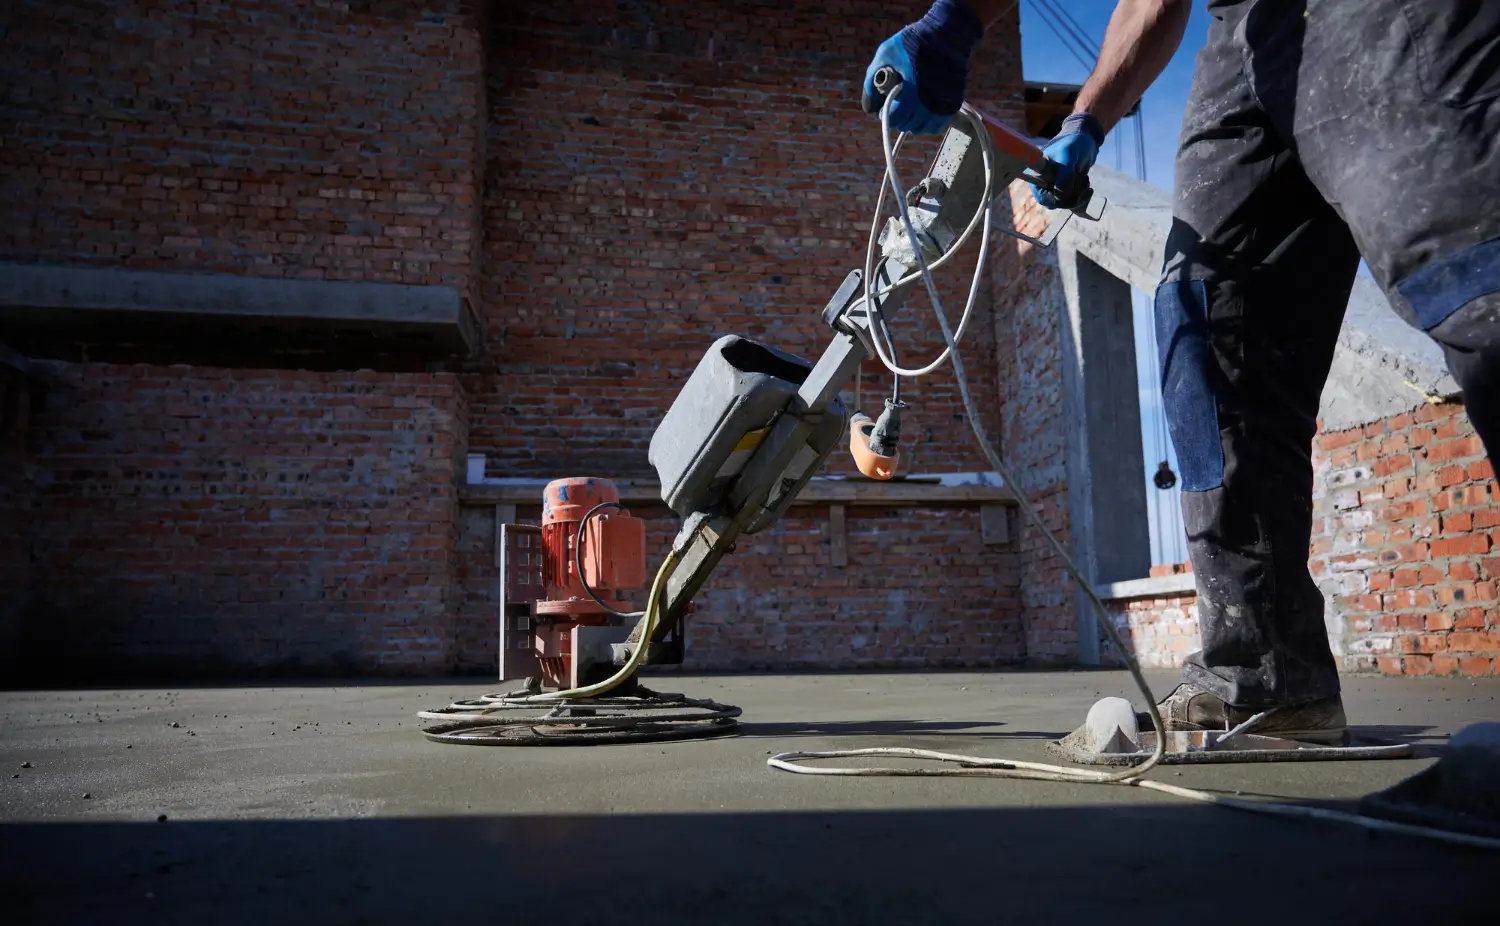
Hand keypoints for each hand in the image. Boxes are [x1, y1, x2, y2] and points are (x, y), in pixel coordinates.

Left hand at [861, 0, 982, 134]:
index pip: (894, 119)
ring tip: (909, 109)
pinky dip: (928, 123)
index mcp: (910, 92)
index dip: (884, 114)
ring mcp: (942, 105)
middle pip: (907, 126)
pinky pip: (937, 126)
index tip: (883, 108)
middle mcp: (928, 103)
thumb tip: (869, 107)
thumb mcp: (886, 54)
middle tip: (896, 105)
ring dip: (913, 122)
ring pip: (922, 129)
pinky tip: (922, 112)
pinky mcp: (952, 104)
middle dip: (898, 118)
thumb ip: (872, 79)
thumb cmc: (914, 41)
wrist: (948, 34)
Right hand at [1031, 112, 1103, 208]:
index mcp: (1037, 176)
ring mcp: (1056, 188)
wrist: (1086, 140)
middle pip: (1056, 203)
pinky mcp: (1067, 191)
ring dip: (1080, 195)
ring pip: (1067, 204)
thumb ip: (1064, 176)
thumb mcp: (1068, 157)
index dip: (1058, 199)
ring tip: (1084, 179)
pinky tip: (1087, 187)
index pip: (1044, 198)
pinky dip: (1083, 197)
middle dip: (1072, 196)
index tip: (1071, 190)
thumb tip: (1060, 197)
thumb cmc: (1073, 144)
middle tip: (1083, 182)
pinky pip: (1074, 203)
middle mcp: (1044, 185)